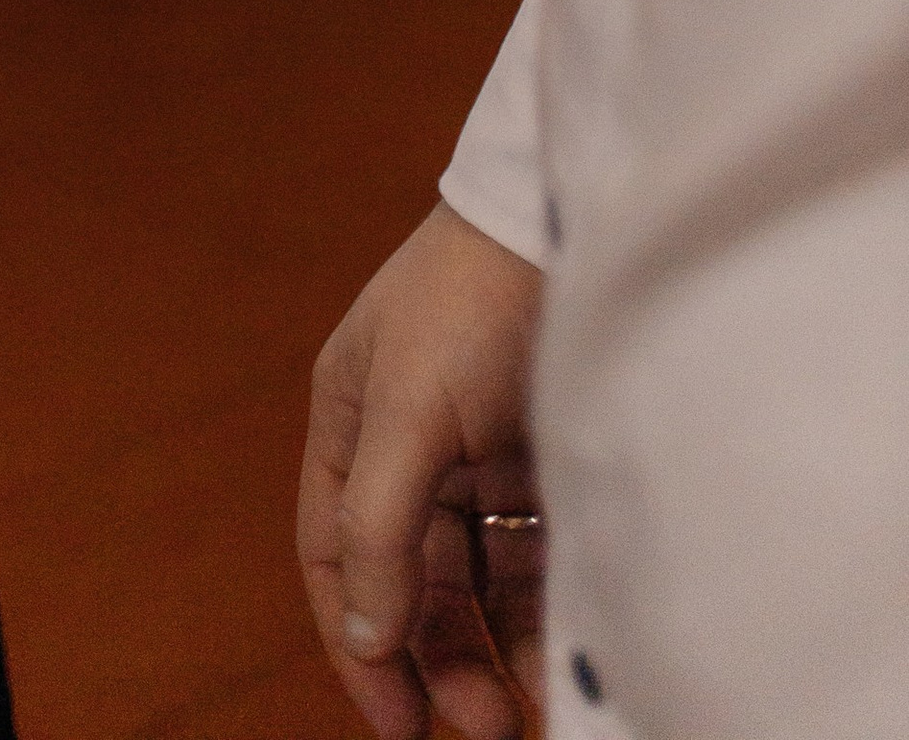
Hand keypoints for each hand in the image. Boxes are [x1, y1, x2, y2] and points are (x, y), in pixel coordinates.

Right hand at [300, 204, 545, 738]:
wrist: (574, 224)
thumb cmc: (471, 297)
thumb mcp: (409, 411)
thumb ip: (380, 526)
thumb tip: (367, 635)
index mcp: (351, 424)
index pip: (338, 558)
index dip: (360, 644)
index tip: (399, 728)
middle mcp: (410, 446)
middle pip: (411, 581)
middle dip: (436, 658)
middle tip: (479, 725)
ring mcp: (480, 456)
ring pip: (476, 582)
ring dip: (493, 647)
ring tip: (525, 708)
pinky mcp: (548, 462)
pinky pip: (536, 560)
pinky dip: (543, 612)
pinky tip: (561, 654)